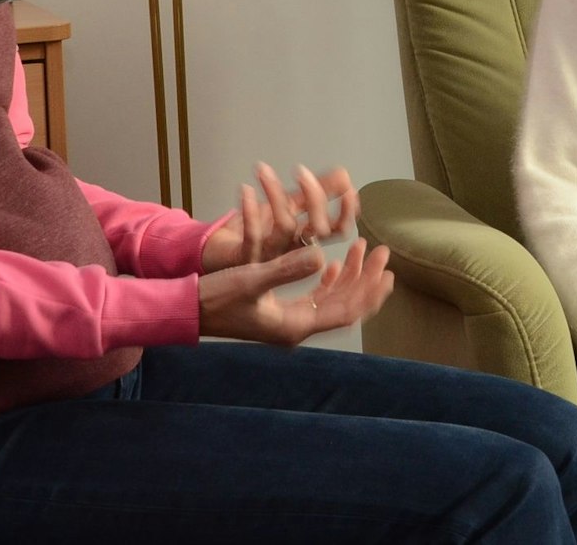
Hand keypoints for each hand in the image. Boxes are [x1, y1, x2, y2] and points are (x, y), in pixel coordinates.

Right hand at [199, 238, 393, 345]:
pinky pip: (315, 298)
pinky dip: (329, 282)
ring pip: (332, 300)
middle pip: (345, 305)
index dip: (370, 290)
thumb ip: (287, 269)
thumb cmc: (217, 297)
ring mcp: (289, 321)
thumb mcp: (253, 279)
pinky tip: (335, 265)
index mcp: (296, 324)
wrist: (188, 311)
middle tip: (383, 252)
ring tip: (364, 250)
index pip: (346, 310)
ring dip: (350, 277)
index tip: (388, 269)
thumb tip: (323, 256)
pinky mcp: (280, 313)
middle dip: (367, 279)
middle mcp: (297, 326)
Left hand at [202, 163, 359, 271]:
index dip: (346, 211)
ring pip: (285, 227)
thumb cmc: (257, 230)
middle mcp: (293, 250)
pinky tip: (246, 190)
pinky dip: (250, 210)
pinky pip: (253, 235)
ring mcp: (271, 256)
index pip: (337, 230)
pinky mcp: (246, 258)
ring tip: (263, 171)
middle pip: (317, 229)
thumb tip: (344, 174)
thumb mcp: (288, 206)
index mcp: (306, 239)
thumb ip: (314, 193)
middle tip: (301, 172)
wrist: (220, 251)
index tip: (347, 187)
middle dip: (315, 197)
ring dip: (276, 194)